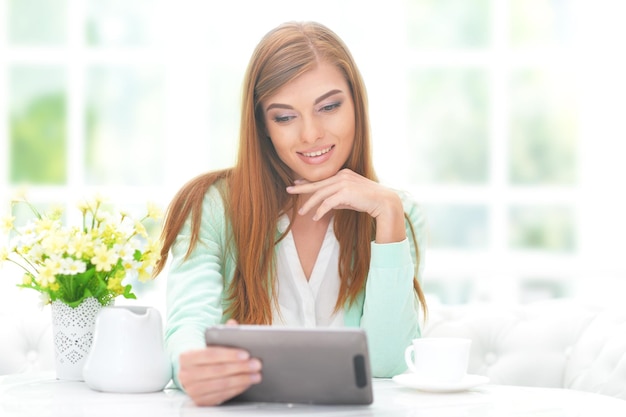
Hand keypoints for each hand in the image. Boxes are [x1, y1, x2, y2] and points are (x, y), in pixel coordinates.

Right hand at [178, 321, 261, 405]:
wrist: (191, 372)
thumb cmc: (205, 355)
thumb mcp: (210, 343)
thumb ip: (222, 333)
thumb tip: (233, 324)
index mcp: (186, 356)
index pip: (210, 354)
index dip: (229, 355)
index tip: (246, 354)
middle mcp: (186, 374)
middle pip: (217, 371)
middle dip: (240, 367)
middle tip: (257, 364)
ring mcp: (192, 390)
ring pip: (221, 385)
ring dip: (241, 380)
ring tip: (256, 375)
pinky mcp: (200, 401)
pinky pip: (221, 396)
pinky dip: (236, 389)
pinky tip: (247, 383)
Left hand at [286, 169, 405, 242]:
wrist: (384, 202)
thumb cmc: (368, 201)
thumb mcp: (351, 197)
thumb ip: (338, 198)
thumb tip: (326, 205)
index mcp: (343, 174)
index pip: (322, 179)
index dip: (308, 182)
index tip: (297, 184)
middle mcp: (342, 176)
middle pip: (317, 184)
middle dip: (302, 188)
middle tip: (289, 190)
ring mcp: (343, 183)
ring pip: (320, 194)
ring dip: (309, 204)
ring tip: (301, 212)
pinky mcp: (345, 192)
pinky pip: (328, 203)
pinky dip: (320, 211)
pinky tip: (315, 217)